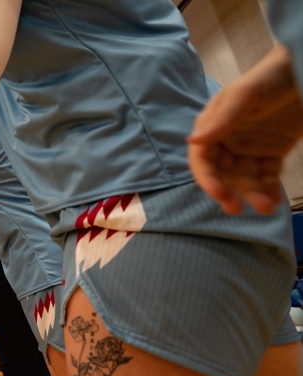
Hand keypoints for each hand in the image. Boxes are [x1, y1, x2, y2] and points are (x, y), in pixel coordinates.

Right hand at [188, 44, 302, 214]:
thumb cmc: (269, 77)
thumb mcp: (244, 95)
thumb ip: (221, 119)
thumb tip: (192, 141)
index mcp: (214, 126)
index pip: (203, 159)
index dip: (207, 178)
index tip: (219, 194)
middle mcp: (228, 140)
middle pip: (222, 174)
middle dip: (228, 192)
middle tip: (236, 209)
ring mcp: (250, 147)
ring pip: (246, 178)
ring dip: (253, 195)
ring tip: (266, 208)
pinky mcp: (272, 151)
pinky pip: (268, 175)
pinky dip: (270, 189)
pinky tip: (274, 201)